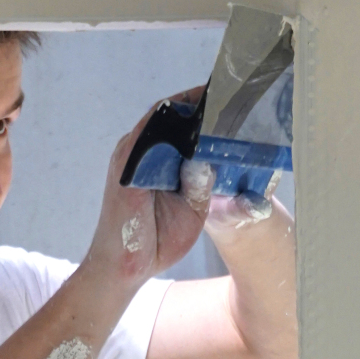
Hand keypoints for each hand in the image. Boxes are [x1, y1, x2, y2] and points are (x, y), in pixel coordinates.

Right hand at [85, 92, 215, 283]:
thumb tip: (214, 157)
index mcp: (157, 161)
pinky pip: (149, 132)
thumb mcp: (193, 207)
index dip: (205, 111)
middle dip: (201, 102)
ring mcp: (131, 155)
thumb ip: (201, 181)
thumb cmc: (157, 239)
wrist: (126, 267)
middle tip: (233, 91)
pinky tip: (198, 115)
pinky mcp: (126, 164)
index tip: (233, 102)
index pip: (181, 125)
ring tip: (221, 96)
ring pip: (161, 117)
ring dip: (190, 106)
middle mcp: (142, 151)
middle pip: (171, 114)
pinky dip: (171, 121)